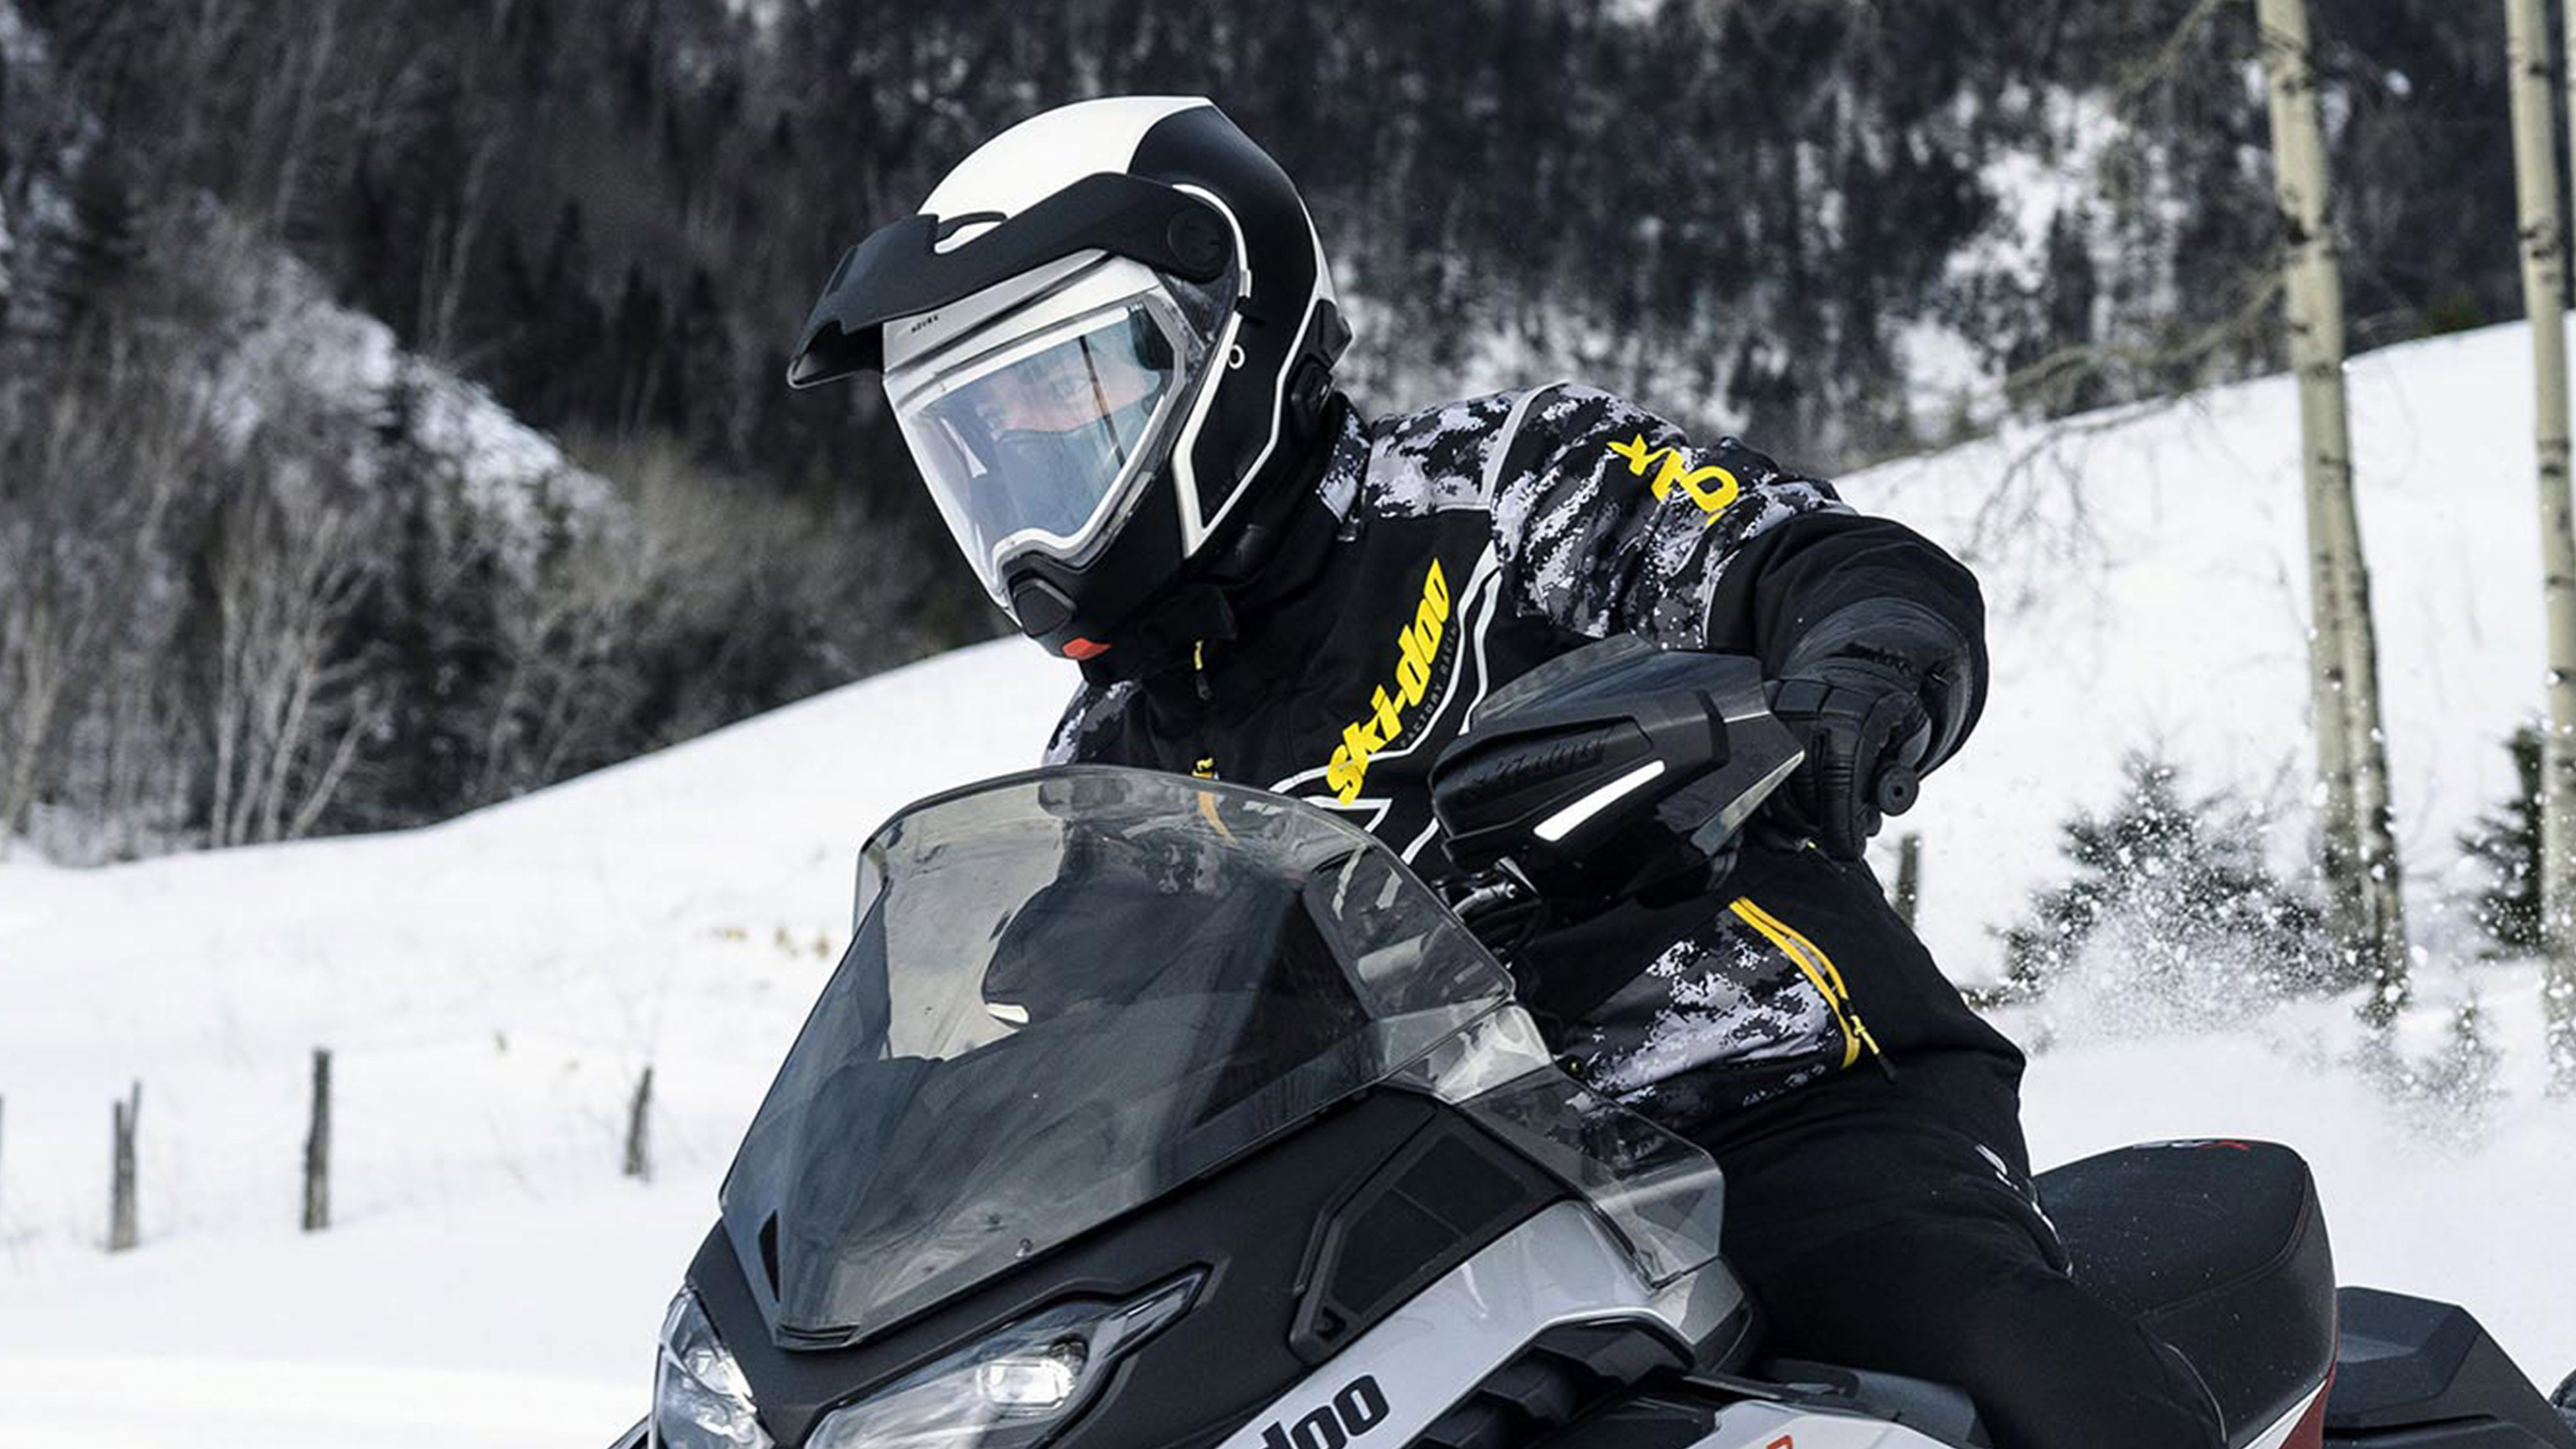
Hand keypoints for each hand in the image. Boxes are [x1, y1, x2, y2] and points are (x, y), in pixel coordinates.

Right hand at [1765, 656, 1930, 859]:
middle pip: (1800, 793)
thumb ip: (1896, 780)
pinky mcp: (1756, 721)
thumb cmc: (1886, 712)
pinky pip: (1751, 777)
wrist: (1859, 668)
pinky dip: (1765, 810)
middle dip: (1819, 828)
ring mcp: (1775, 715)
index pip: (1838, 784)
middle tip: (1837, 842)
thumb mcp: (1910, 738)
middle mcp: (1806, 713)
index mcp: (1849, 716)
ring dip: (1791, 823)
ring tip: (1813, 834)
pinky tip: (1785, 825)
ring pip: (1770, 790)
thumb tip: (1866, 823)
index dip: (1841, 827)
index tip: (1848, 852)